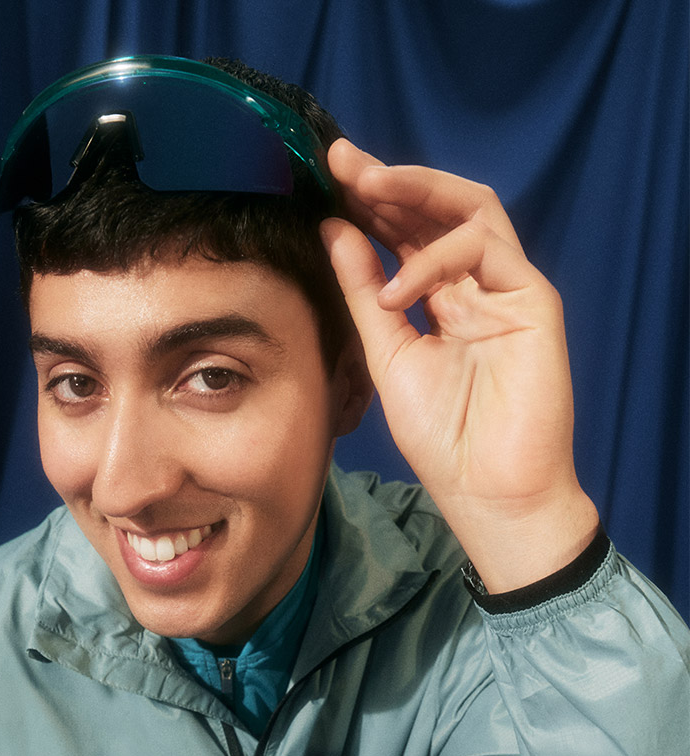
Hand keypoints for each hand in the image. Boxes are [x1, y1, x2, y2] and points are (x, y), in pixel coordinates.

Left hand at [322, 138, 598, 591]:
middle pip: (440, 208)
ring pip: (472, 210)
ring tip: (365, 189)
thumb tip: (331, 229)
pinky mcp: (534, 302)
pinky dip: (436, 261)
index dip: (369, 201)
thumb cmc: (442, 436)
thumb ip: (363, 292)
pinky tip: (396, 290)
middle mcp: (478, 284)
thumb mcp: (386, 355)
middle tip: (342, 161)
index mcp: (443, 297)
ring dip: (417, 192)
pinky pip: (486, 253)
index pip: (407, 231)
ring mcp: (508, 290)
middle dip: (389, 181)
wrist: (487, 491)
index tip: (325, 176)